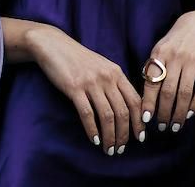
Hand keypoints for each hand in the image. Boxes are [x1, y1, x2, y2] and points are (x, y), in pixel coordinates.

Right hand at [25, 24, 144, 155]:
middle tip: (121, 149)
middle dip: (124, 134)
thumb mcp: (102, 67)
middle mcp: (107, 77)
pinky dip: (93, 130)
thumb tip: (127, 108)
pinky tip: (95, 140)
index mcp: (116, 72)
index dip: (139, 121)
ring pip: (107, 115)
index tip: (139, 137)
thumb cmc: (79, 59)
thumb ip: (115, 83)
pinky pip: (87, 114)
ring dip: (110, 136)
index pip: (135, 101)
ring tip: (109, 149)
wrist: (54, 46)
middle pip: (122, 111)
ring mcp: (91, 82)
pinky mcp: (74, 88)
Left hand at [140, 5, 194, 134]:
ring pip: (185, 93)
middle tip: (162, 127)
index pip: (152, 83)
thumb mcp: (160, 49)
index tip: (146, 119)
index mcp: (160, 54)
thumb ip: (153, 69)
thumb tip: (145, 98)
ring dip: (179, 113)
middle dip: (164, 113)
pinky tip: (190, 113)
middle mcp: (176, 57)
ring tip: (176, 125)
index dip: (148, 103)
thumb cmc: (175, 40)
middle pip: (168, 92)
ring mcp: (193, 60)